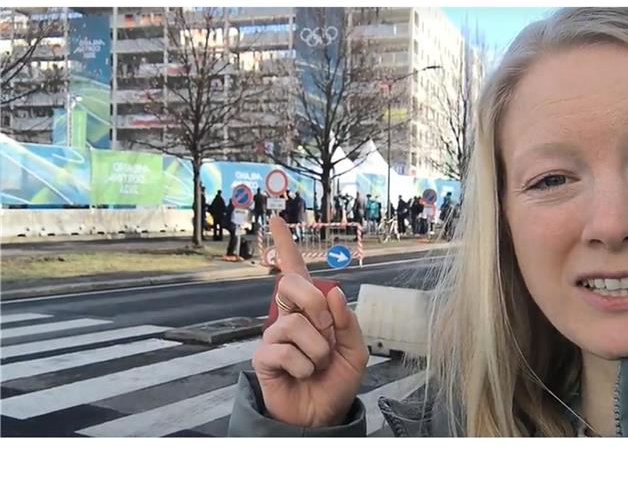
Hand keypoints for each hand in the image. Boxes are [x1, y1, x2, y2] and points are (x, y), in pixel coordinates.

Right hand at [251, 216, 368, 426]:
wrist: (324, 414)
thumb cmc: (336, 379)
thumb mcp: (355, 349)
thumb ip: (348, 321)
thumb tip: (334, 292)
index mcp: (310, 310)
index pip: (295, 272)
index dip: (286, 246)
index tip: (277, 220)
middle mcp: (287, 317)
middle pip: (291, 285)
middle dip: (317, 307)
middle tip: (327, 334)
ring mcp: (273, 336)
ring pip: (295, 325)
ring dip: (317, 350)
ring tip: (316, 365)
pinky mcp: (263, 358)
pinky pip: (285, 351)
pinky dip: (304, 366)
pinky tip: (302, 375)